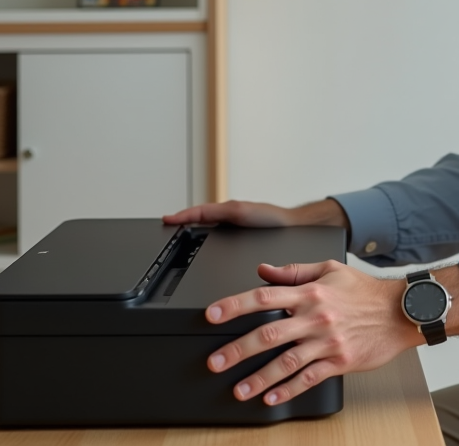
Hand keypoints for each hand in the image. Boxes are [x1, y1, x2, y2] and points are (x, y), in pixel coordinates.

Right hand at [163, 199, 300, 227]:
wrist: (293, 228)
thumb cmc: (271, 219)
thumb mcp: (239, 213)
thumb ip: (217, 213)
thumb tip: (193, 216)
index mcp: (228, 210)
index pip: (199, 212)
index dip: (181, 217)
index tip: (165, 220)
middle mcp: (230, 217)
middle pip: (202, 218)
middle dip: (184, 222)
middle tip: (168, 226)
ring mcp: (236, 227)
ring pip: (210, 228)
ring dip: (195, 229)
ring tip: (180, 235)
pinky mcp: (243, 238)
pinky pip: (219, 236)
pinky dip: (207, 238)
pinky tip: (204, 248)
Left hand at [205, 261, 422, 405]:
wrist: (400, 311)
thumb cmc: (366, 291)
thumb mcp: (330, 270)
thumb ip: (294, 271)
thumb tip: (264, 270)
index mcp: (310, 293)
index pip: (264, 296)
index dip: (235, 305)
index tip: (212, 314)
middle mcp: (315, 317)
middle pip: (269, 333)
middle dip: (238, 349)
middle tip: (215, 361)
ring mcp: (327, 342)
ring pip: (287, 361)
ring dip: (259, 377)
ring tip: (238, 389)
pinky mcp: (340, 361)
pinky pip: (310, 378)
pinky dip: (289, 389)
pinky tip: (272, 398)